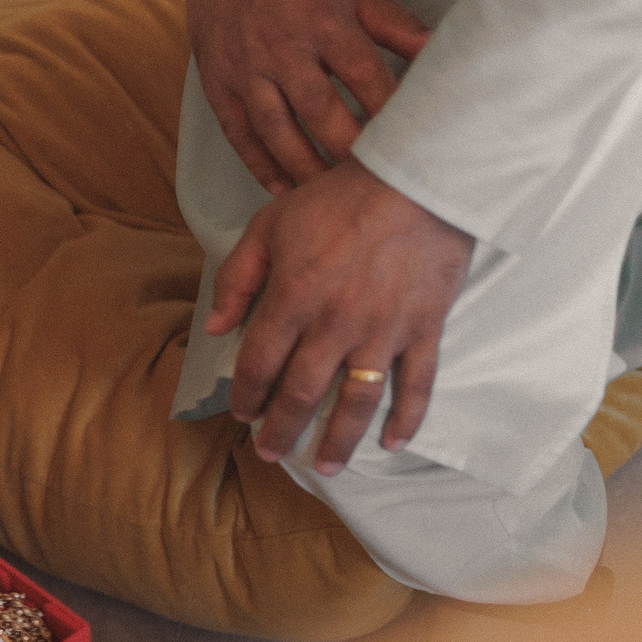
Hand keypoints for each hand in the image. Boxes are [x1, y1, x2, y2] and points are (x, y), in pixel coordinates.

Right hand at [182, 0, 430, 192]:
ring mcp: (247, 72)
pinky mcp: (219, 87)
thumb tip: (436, 49)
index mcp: (324, 23)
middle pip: (320, 112)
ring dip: (304, 167)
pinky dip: (259, 165)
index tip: (408, 141)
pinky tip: (281, 188)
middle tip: (372, 182)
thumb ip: (393, 23)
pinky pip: (239, 134)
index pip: (364, 76)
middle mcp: (284, 51)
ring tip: (328, 195)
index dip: (387, 111)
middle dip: (348, 150)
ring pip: (277, 131)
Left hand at [208, 156, 474, 470]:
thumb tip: (217, 328)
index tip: (243, 414)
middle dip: (282, 429)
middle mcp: (334, 324)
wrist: (418, 176)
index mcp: (292, 299)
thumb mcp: (270, 224)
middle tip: (271, 453)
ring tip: (325, 466)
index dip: (246, 394)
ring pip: (357, 400)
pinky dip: (408, 417)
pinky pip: (417, 382)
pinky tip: (393, 443)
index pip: (258, 364)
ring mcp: (383, 330)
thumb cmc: (338, 197)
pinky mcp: (424, 327)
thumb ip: (237, 277)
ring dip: (339, 439)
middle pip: (302, 393)